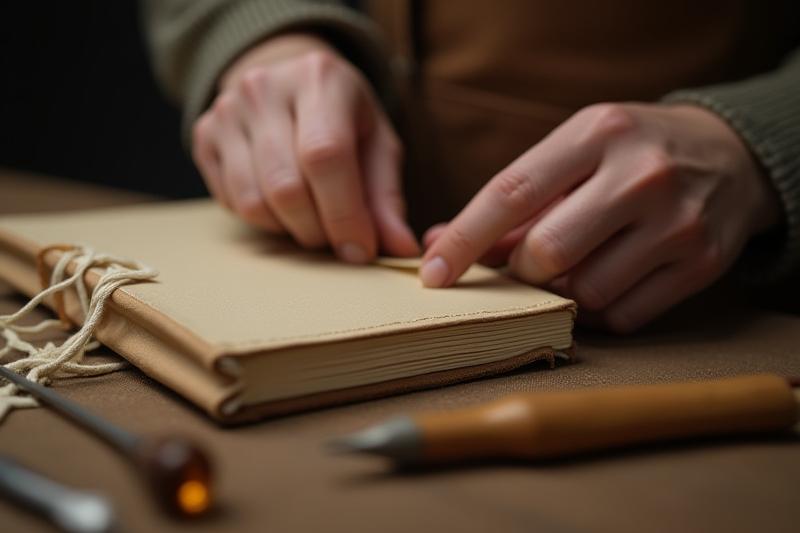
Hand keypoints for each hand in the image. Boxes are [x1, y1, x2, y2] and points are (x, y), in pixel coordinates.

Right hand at [192, 33, 419, 261]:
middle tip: (335, 237)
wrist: (288, 84)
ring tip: (312, 219)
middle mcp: (264, 87)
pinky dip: (263, 220)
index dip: (344, 214)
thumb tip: (400, 249)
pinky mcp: (204, 136)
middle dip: (317, 230)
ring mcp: (226, 111)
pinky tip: (282, 204)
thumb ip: (386, 198)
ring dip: (289, 230)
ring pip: (254, 202)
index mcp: (319, 78)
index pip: (325, 156)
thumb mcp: (376, 145)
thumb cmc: (342, 119)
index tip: (361, 250)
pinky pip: (232, 202)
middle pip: (287, 187)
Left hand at [421, 103, 781, 331]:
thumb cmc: (630, 153)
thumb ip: (512, 198)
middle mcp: (641, 175)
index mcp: (597, 133)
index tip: (432, 273)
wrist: (731, 155)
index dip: (464, 239)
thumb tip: (437, 246)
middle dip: (521, 270)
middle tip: (525, 263)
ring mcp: (677, 223)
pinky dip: (598, 311)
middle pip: (547, 253)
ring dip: (561, 292)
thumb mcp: (574, 151)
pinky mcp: (701, 265)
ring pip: (583, 293)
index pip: (511, 193)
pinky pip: (622, 316)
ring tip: (574, 264)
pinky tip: (606, 280)